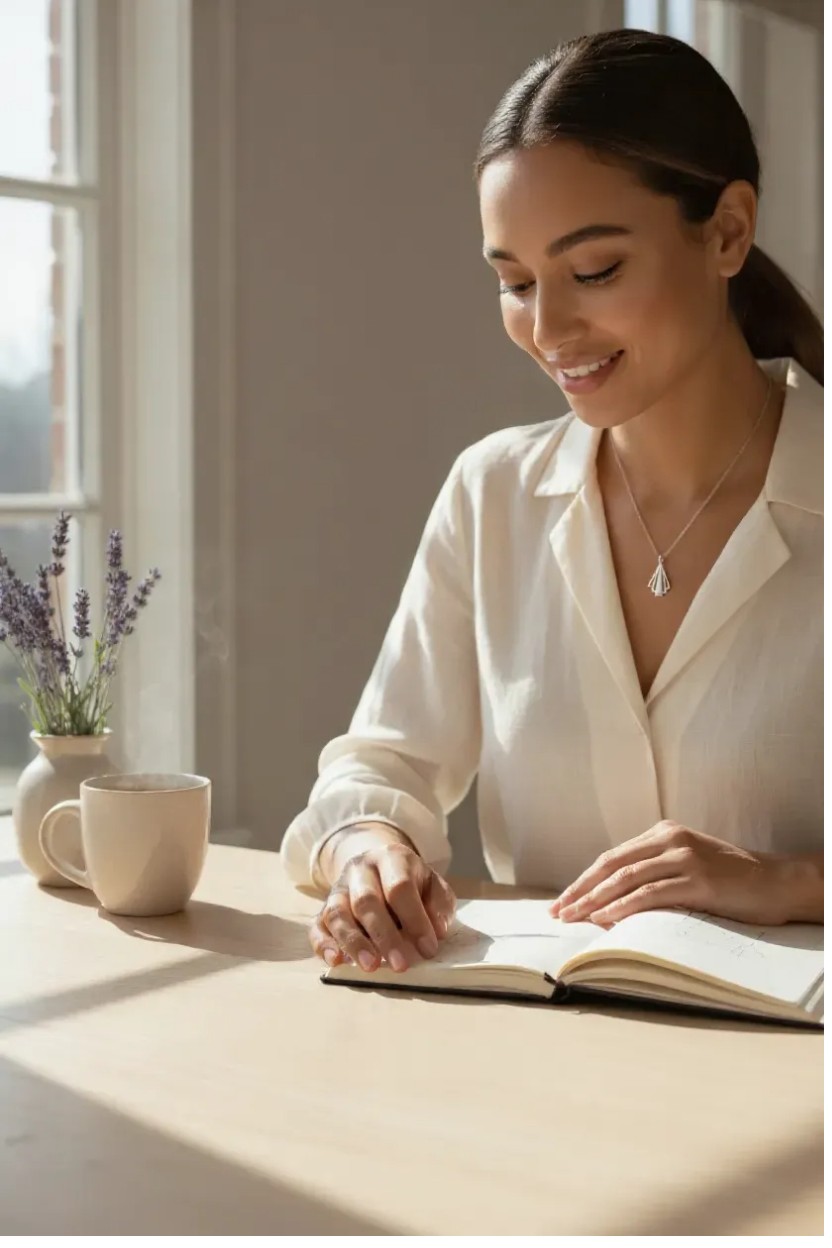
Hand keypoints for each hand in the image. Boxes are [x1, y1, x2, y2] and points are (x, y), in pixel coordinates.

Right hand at [309, 842, 456, 972]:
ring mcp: (338, 888)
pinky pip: (316, 926)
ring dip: (354, 942)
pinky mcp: (322, 909)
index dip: (415, 919)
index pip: (399, 887)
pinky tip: (336, 961)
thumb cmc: (410, 883)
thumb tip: (437, 931)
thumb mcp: (432, 885)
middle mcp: (359, 869)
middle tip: (400, 965)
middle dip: (384, 935)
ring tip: (371, 966)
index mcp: (391, 858)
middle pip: (366, 900)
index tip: (428, 948)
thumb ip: (439, 904)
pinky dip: (323, 944)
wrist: (378, 867)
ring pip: (337, 913)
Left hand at [549, 821, 790, 927]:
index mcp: (662, 833)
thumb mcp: (686, 866)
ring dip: (595, 899)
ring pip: (626, 878)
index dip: (583, 880)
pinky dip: (624, 906)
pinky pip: (652, 893)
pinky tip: (606, 918)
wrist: (776, 881)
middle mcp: (669, 839)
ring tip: (575, 917)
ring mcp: (684, 858)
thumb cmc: (730, 880)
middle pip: (611, 865)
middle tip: (558, 912)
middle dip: (581, 890)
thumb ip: (654, 873)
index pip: (612, 857)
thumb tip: (610, 901)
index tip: (562, 901)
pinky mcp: (698, 880)